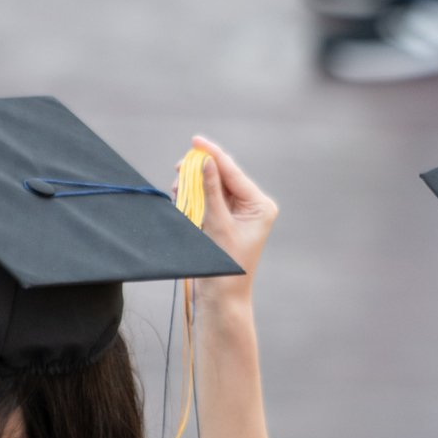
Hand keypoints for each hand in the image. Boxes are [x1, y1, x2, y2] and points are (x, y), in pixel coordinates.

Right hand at [187, 136, 276, 305]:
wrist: (222, 297)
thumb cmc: (225, 264)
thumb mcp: (217, 223)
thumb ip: (211, 190)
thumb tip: (206, 161)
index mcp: (260, 205)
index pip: (234, 173)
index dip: (213, 155)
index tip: (195, 140)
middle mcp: (252, 205)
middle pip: (223, 176)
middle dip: (200, 170)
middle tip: (179, 166)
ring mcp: (238, 213)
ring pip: (213, 187)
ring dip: (194, 183)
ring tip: (177, 185)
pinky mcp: (224, 220)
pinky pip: (208, 199)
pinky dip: (194, 196)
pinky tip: (181, 194)